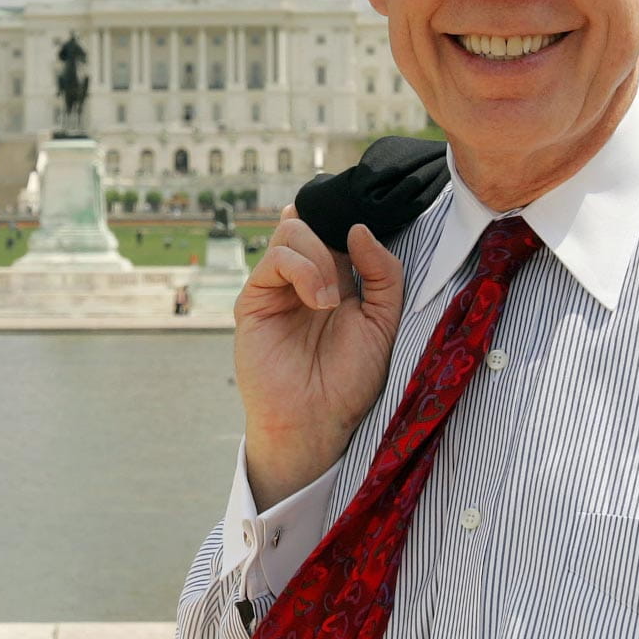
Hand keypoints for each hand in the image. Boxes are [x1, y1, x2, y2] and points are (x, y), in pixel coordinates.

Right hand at [234, 205, 403, 508]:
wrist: (317, 421)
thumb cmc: (351, 378)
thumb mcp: (384, 320)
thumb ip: (383, 272)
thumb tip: (358, 228)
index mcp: (338, 276)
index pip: (336, 226)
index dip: (346, 218)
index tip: (363, 225)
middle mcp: (305, 276)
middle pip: (312, 220)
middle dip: (334, 238)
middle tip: (346, 277)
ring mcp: (277, 286)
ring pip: (292, 231)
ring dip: (320, 258)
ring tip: (331, 300)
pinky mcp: (254, 300)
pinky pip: (273, 260)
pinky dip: (303, 271)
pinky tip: (318, 301)